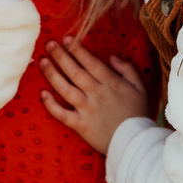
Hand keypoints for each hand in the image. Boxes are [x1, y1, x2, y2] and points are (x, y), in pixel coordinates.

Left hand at [38, 36, 148, 153]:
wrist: (135, 143)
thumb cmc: (138, 113)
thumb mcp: (140, 87)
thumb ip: (127, 69)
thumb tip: (111, 57)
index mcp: (111, 83)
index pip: (90, 62)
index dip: (77, 50)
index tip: (67, 39)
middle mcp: (97, 94)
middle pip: (75, 72)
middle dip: (61, 56)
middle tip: (49, 44)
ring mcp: (87, 110)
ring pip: (66, 89)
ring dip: (52, 75)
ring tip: (42, 62)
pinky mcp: (81, 125)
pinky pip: (63, 114)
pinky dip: (51, 105)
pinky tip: (43, 93)